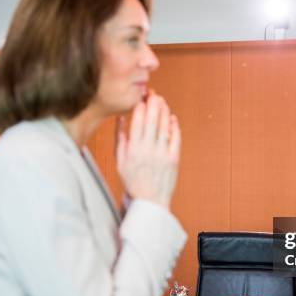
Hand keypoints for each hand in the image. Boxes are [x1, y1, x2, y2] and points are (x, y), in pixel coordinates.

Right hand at [116, 92, 180, 208]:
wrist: (149, 201)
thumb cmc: (133, 182)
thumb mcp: (120, 161)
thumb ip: (120, 139)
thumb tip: (121, 119)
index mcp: (133, 149)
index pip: (138, 121)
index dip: (141, 106)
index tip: (141, 98)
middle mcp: (147, 150)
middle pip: (152, 120)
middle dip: (154, 103)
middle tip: (154, 94)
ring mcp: (162, 154)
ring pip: (164, 126)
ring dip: (164, 111)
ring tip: (162, 102)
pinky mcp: (173, 159)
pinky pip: (175, 138)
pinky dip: (174, 126)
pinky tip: (172, 118)